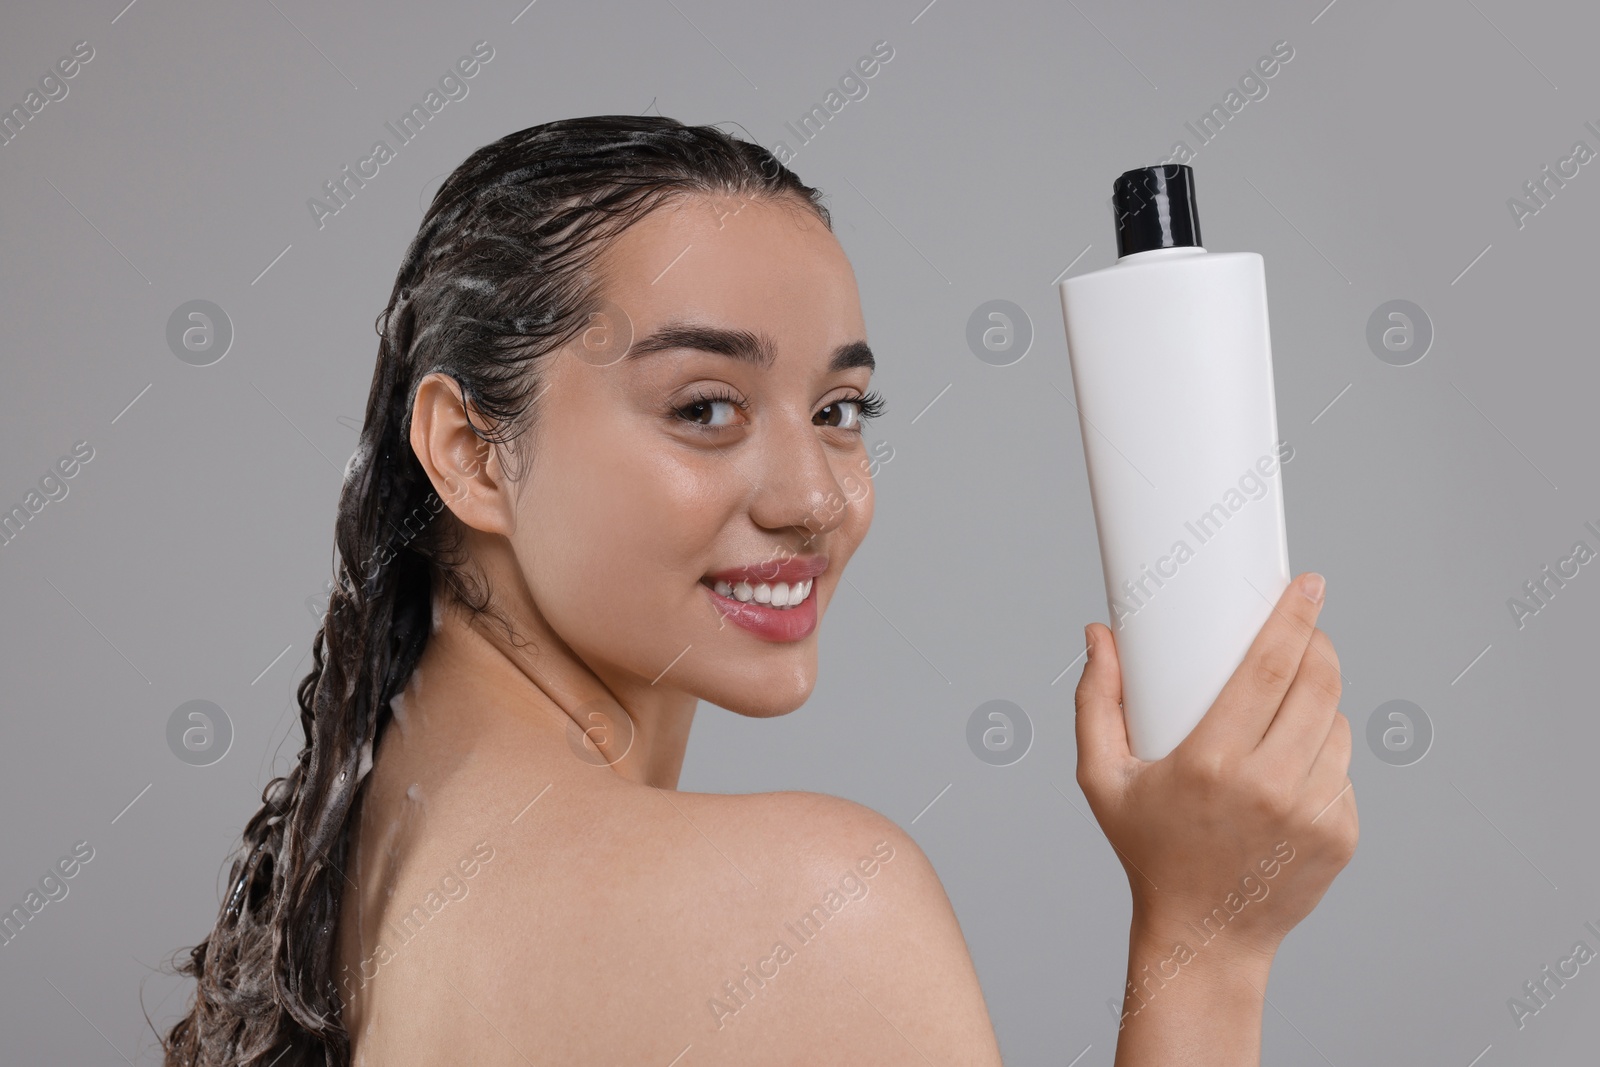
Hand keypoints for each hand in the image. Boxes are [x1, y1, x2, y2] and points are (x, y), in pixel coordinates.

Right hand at [1074, 572, 1357, 961]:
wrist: (1206, 936)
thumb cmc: (1149, 852)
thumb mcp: (1103, 780)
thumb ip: (1095, 703)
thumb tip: (1099, 636)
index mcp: (1211, 763)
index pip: (1269, 669)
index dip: (1294, 618)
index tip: (1310, 584)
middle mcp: (1269, 787)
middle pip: (1316, 685)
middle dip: (1318, 645)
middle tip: (1307, 629)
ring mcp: (1313, 814)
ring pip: (1336, 726)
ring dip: (1320, 704)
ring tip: (1286, 712)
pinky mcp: (1342, 836)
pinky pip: (1344, 771)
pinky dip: (1324, 757)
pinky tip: (1293, 768)